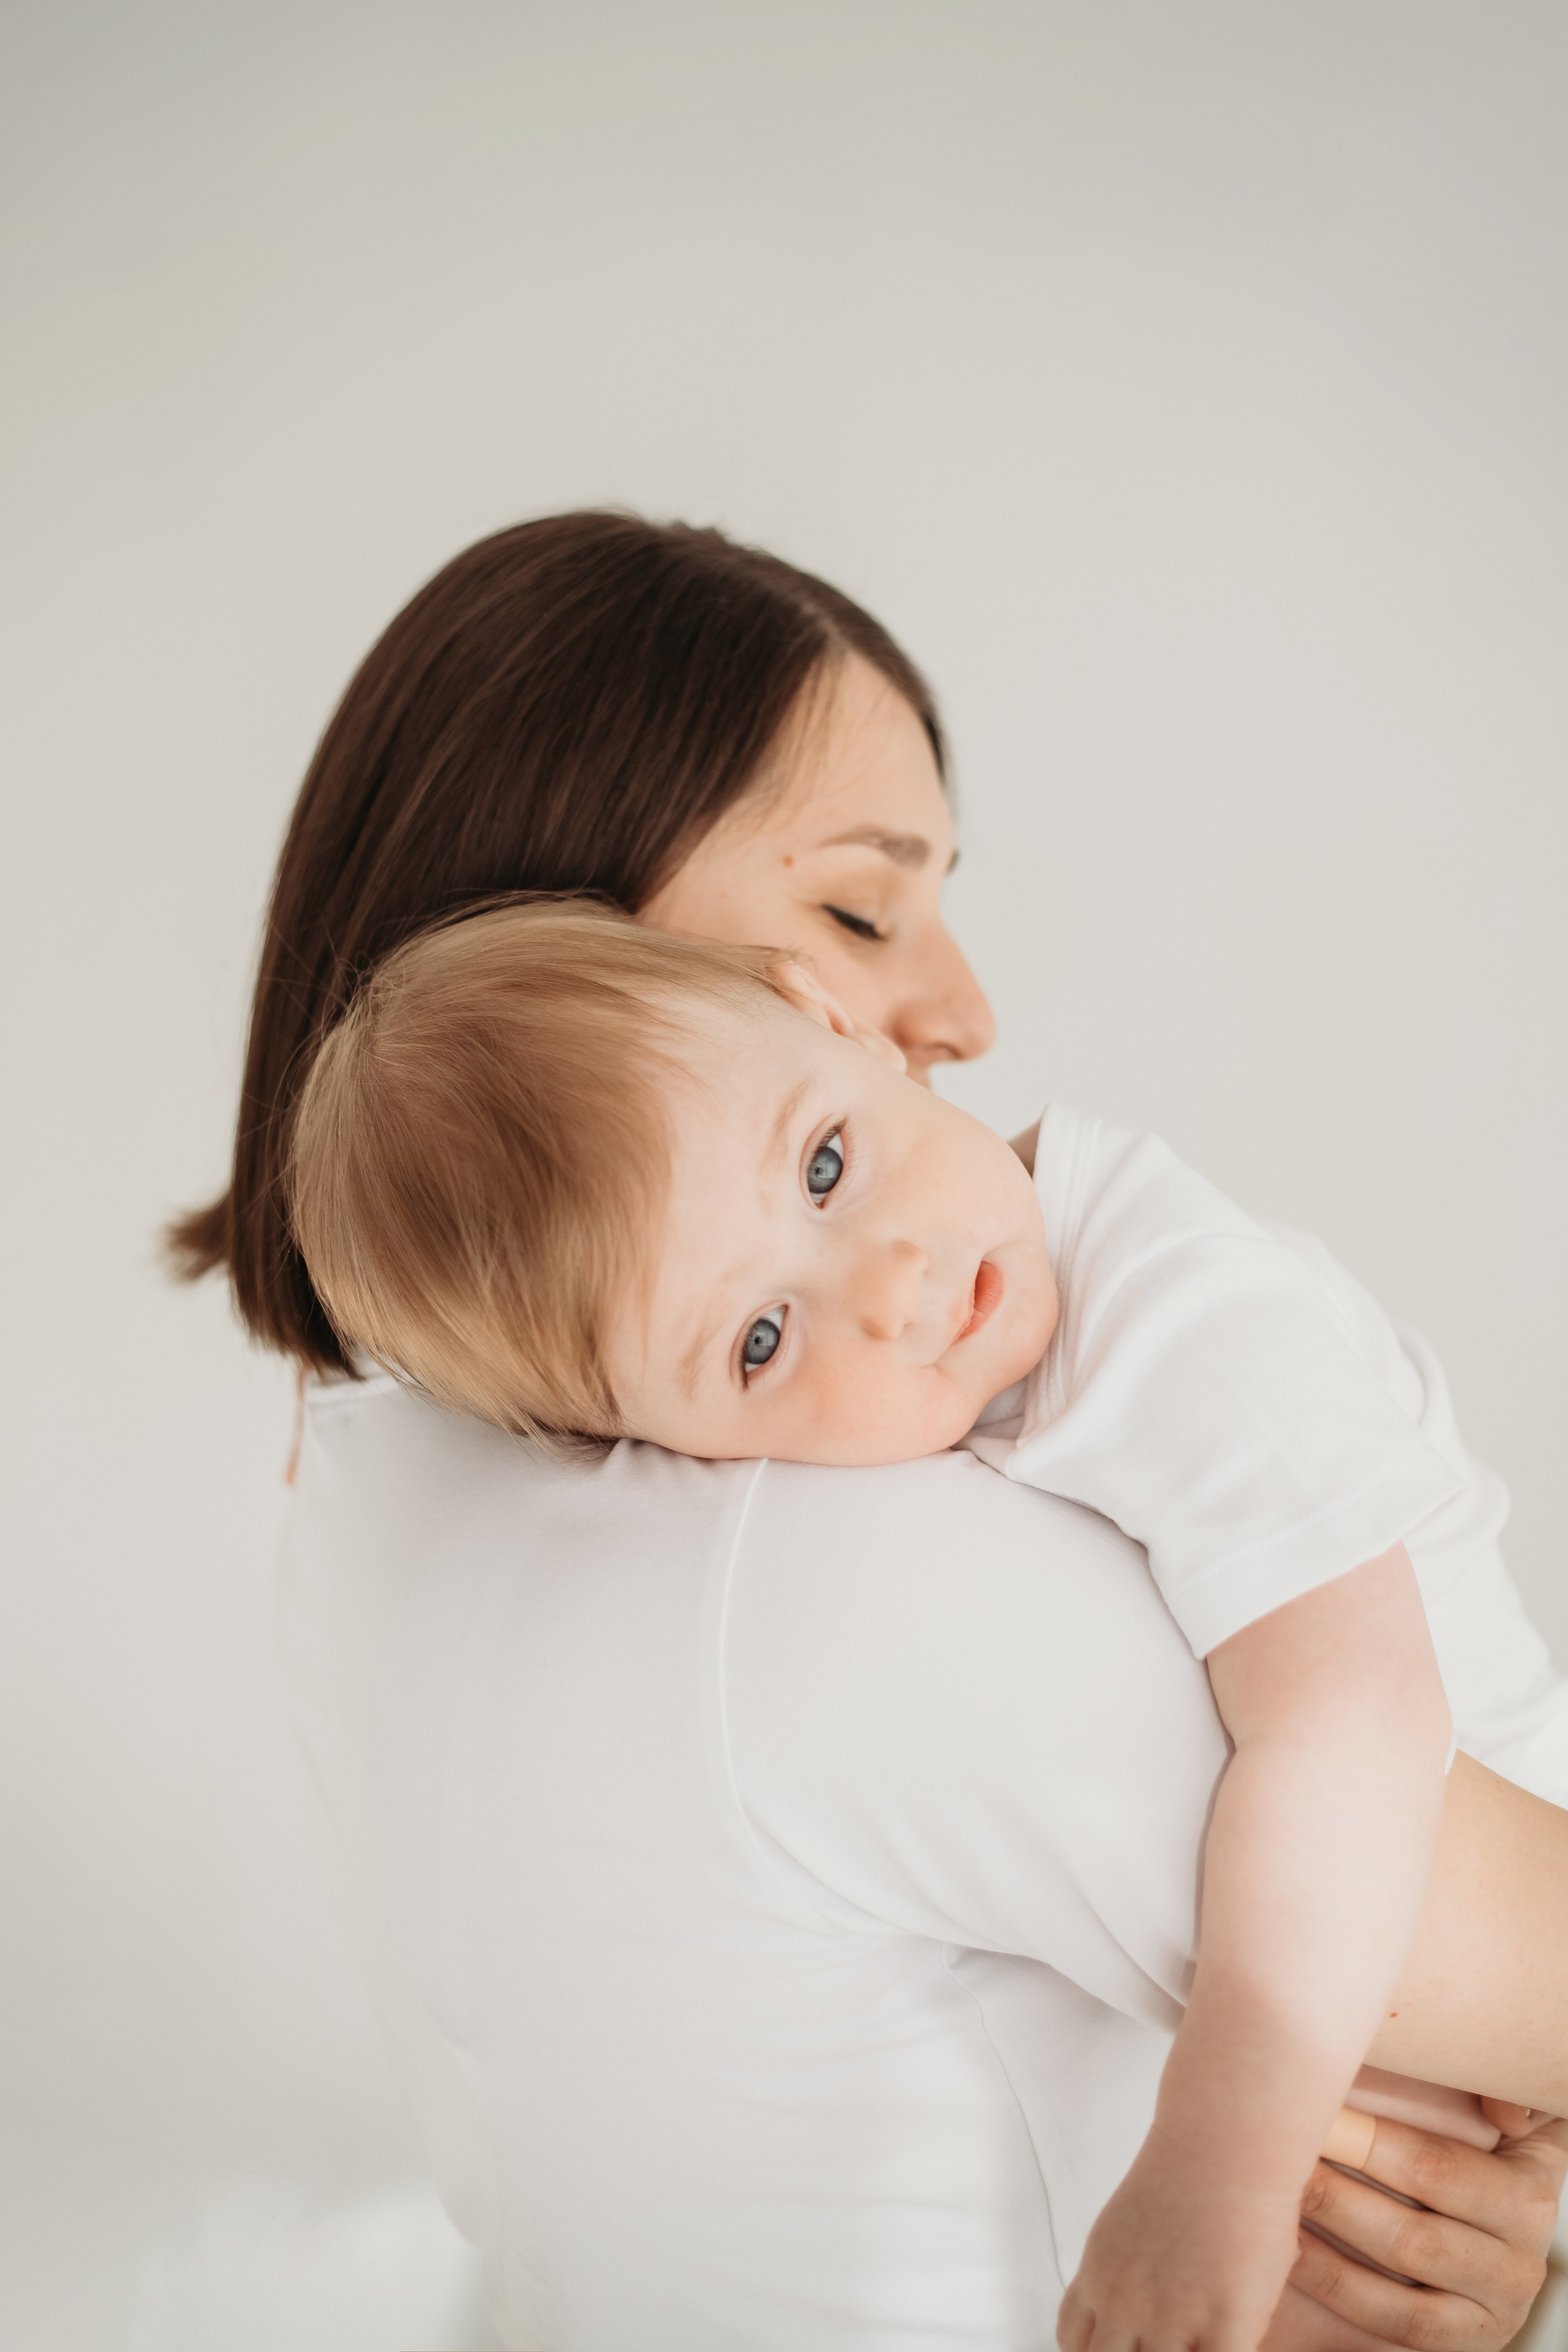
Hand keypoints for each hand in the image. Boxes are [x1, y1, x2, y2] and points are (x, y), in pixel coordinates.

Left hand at [1058, 2124, 1302, 2351]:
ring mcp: (1173, 2320)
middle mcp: (1125, 2303)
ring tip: (1197, 2336)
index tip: (1129, 2341)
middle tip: (1163, 2337)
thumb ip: (1128, 2270)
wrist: (1226, 2141)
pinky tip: (1236, 2340)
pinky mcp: (1226, 2326)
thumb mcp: (1128, 2222)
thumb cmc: (1190, 2172)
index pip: (1074, 2344)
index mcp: (1099, 2275)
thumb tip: (1146, 2302)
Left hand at [1284, 2114, 1566, 2350]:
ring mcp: (1494, 2311)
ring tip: (1276, 2201)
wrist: (1501, 2230)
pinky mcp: (1464, 2344)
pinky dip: (1339, 2286)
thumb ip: (1503, 2095)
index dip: (1364, 2142)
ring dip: (1332, 2236)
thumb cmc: (1486, 2151)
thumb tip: (1506, 2111)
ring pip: (1402, 2279)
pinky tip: (1291, 2252)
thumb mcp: (1512, 2121)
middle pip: (1411, 2234)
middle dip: (1333, 2192)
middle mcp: (1520, 2262)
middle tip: (1277, 2158)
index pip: (1434, 2168)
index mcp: (1530, 2192)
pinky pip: (1397, 2322)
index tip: (1309, 2113)